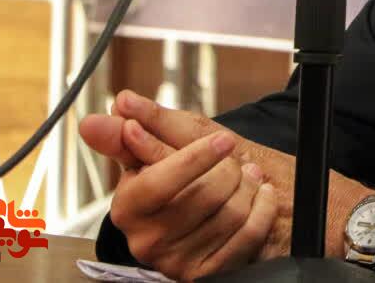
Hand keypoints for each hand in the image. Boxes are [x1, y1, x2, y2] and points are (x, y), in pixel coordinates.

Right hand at [80, 90, 374, 267]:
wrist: (225, 208)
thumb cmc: (193, 174)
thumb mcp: (171, 146)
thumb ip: (144, 128)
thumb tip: (111, 109)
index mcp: (129, 206)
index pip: (158, 181)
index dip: (195, 158)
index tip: (223, 140)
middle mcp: (146, 241)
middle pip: (205, 195)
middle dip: (231, 170)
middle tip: (235, 162)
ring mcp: (176, 261)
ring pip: (230, 214)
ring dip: (250, 187)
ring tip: (247, 179)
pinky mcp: (206, 273)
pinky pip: (247, 235)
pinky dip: (264, 208)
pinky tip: (261, 197)